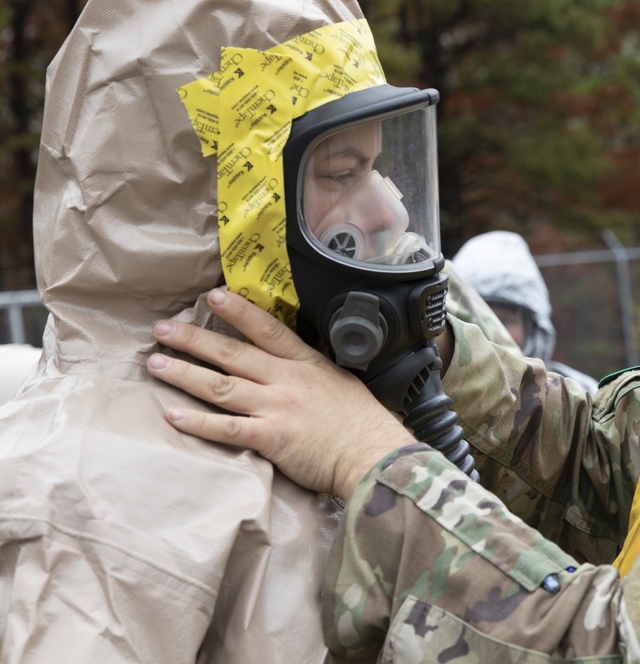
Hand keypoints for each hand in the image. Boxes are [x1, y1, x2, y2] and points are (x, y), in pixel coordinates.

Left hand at [146, 288, 413, 498]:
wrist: (373, 455)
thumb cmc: (362, 424)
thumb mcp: (340, 382)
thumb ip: (312, 370)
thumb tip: (295, 362)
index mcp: (305, 363)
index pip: (266, 329)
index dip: (237, 310)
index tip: (212, 296)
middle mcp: (286, 380)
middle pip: (231, 353)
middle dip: (193, 339)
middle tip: (163, 329)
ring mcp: (277, 407)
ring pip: (221, 385)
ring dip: (185, 373)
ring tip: (156, 363)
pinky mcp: (271, 438)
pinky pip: (226, 427)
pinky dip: (197, 422)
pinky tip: (172, 414)